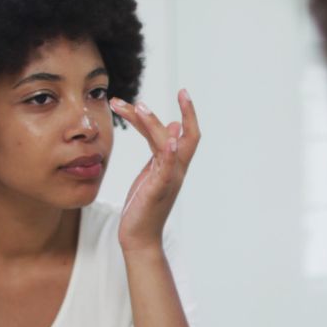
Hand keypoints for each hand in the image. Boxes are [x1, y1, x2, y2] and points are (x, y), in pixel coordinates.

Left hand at [111, 89, 200, 252]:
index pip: (186, 133)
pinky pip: (167, 168)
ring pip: (169, 145)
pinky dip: (170, 153)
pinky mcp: (158, 189)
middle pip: (188, 136)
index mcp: (173, 164)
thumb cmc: (143, 205)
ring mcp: (169, 180)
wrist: (139, 236)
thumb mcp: (152, 172)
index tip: (183, 91)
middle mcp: (175, 170)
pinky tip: (169, 140)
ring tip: (138, 106)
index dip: (187, 112)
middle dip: (188, 113)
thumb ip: (159, 150)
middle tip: (181, 91)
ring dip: (154, 123)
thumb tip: (172, 127)